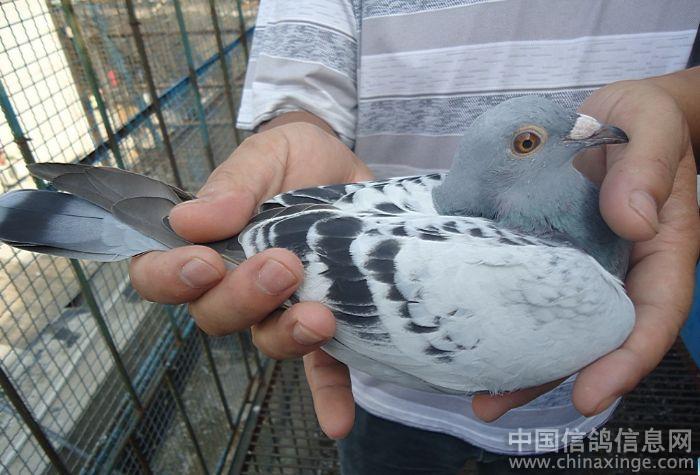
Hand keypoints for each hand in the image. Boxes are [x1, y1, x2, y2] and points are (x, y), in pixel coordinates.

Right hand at [128, 121, 371, 437]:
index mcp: (205, 246)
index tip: (203, 263)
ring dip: (288, 336)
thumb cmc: (292, 159)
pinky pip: (323, 368)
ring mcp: (281, 308)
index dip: (171, 280)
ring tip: (319, 316)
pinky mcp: (327, 320)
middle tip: (282, 265)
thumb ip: (232, 185)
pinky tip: (337, 422)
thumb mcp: (263, 157)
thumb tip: (189, 221)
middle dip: (244, 297)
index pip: (160, 276)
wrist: (345, 167)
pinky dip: (329, 395)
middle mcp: (236, 286)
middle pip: (216, 316)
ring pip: (267, 341)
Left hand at [472, 79, 699, 420]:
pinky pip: (526, 288)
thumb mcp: (654, 127)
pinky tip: (463, 330)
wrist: (617, 112)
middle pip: (590, 336)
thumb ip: (648, 168)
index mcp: (659, 250)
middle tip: (492, 405)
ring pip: (552, 322)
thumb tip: (633, 221)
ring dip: (515, 359)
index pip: (650, 316)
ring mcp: (578, 263)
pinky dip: (500, 312)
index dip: (623, 361)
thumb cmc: (647, 120)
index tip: (587, 395)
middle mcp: (617, 268)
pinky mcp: (545, 248)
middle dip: (547, 377)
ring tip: (469, 391)